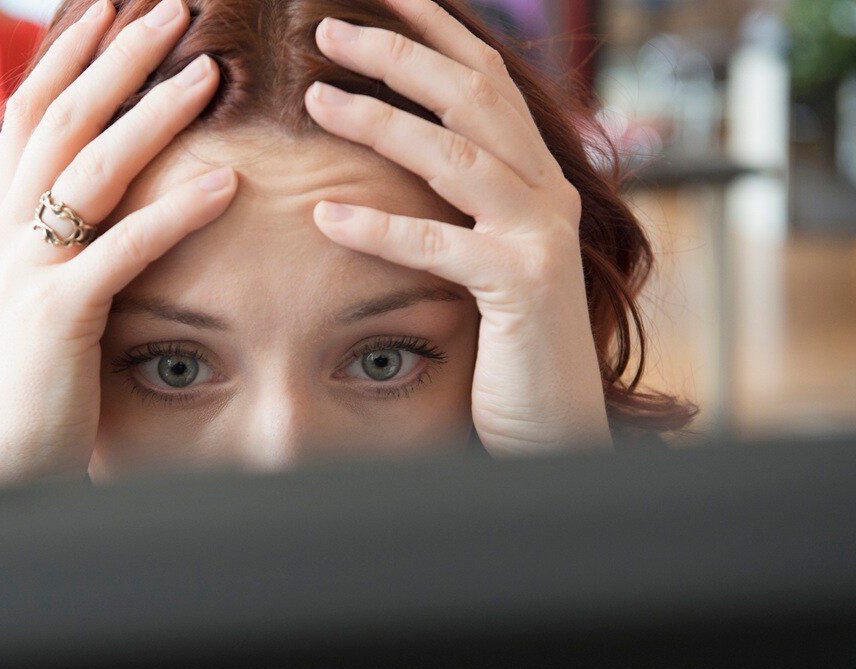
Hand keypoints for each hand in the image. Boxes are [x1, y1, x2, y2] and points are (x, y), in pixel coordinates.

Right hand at [0, 0, 238, 493]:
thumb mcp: (39, 297)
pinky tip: (228, 180)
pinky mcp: (57, 317)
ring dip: (153, 114)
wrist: (0, 465)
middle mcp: (3, 233)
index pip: (31, 115)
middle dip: (117, 57)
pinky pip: (123, 248)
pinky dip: (178, 210)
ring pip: (90, 169)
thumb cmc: (33, 384)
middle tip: (171, 7)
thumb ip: (63, 244)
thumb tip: (108, 205)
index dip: (71, 56)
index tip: (110, 8)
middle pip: (62, 120)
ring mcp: (25, 272)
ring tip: (209, 71)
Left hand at [305, 0, 611, 455]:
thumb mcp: (482, 258)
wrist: (556, 426)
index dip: (436, 31)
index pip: (484, 80)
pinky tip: (326, 215)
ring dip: (382, 121)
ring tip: (315, 98)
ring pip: (457, 156)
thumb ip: (454, 207)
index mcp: (534, 176)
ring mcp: (541, 235)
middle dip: (399, 55)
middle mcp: (547, 192)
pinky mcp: (524, 286)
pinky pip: (443, 246)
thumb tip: (394, 163)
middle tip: (327, 29)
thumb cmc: (506, 345)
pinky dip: (382, 228)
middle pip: (471, 98)